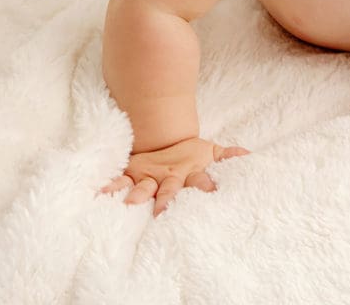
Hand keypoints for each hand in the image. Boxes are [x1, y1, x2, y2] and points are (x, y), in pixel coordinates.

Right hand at [100, 136, 248, 216]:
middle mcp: (168, 177)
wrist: (163, 137)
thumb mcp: (211, 152)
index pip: (199, 181)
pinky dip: (108, 187)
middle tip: (162, 212)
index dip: (205, 185)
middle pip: (169, 190)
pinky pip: (119, 181)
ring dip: (136, 196)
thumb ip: (229, 157)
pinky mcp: (132, 174)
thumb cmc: (190, 153)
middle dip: (166, 201)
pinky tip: (98, 194)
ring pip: (142, 188)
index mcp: (189, 173)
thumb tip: (251, 155)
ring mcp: (149, 176)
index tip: (211, 190)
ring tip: (129, 205)